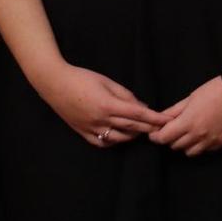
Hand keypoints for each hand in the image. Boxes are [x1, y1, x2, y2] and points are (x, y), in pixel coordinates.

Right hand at [34, 62, 165, 147]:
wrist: (55, 84)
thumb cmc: (82, 78)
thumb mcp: (107, 82)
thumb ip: (125, 95)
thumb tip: (142, 107)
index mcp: (108, 105)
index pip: (138, 114)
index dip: (154, 118)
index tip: (166, 120)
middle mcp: (101, 120)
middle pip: (131, 128)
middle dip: (149, 128)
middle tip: (161, 129)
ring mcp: (91, 128)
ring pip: (119, 139)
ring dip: (133, 135)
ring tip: (143, 130)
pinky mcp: (83, 133)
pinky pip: (103, 142)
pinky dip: (115, 141)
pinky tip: (120, 137)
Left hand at [150, 76, 221, 155]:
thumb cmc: (213, 90)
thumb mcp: (190, 98)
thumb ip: (173, 111)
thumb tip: (159, 118)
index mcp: (188, 122)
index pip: (164, 138)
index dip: (156, 136)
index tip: (155, 133)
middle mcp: (198, 135)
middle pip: (175, 146)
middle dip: (170, 139)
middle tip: (173, 130)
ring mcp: (211, 141)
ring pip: (189, 152)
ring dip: (185, 144)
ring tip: (189, 133)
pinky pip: (205, 150)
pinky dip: (201, 144)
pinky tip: (204, 133)